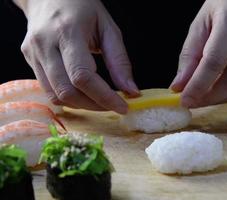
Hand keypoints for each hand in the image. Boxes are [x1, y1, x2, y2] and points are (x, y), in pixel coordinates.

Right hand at [15, 0, 138, 112]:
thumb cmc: (83, 9)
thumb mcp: (108, 28)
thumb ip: (119, 61)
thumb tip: (131, 91)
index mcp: (68, 32)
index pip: (83, 76)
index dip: (104, 97)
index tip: (123, 107)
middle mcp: (45, 44)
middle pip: (67, 91)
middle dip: (94, 105)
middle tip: (113, 105)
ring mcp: (33, 53)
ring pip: (56, 95)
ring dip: (82, 105)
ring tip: (100, 100)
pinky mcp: (29, 60)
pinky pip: (48, 90)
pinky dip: (69, 98)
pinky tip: (83, 93)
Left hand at [170, 0, 226, 107]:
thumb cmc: (226, 3)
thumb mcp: (201, 22)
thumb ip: (190, 54)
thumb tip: (179, 85)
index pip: (214, 61)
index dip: (198, 85)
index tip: (184, 100)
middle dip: (209, 97)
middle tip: (193, 102)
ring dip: (221, 98)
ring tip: (204, 99)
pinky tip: (220, 91)